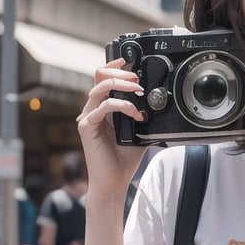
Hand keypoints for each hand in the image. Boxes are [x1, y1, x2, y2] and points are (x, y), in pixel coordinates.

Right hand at [76, 59, 147, 198]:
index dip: (115, 67)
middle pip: (99, 76)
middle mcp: (93, 110)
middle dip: (120, 73)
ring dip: (121, 86)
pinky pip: (103, 107)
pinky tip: (135, 113)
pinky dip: (121, 106)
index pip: (104, 79)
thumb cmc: (123, 160)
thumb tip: (157, 104)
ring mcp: (88, 117)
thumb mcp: (139, 132)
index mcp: (103, 108)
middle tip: (137, 79)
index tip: (130, 62)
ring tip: (138, 91)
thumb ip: (142, 116)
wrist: (114, 182)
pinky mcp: (86, 127)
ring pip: (100, 88)